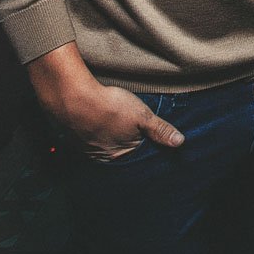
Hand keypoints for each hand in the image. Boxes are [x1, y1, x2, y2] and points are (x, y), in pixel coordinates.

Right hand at [56, 81, 184, 161]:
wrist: (74, 97)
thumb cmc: (111, 106)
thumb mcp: (142, 115)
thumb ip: (160, 129)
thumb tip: (180, 142)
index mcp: (120, 155)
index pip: (137, 154)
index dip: (143, 142)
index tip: (145, 133)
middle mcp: (102, 156)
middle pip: (119, 149)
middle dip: (124, 140)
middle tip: (126, 124)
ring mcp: (85, 147)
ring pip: (102, 143)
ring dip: (107, 134)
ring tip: (112, 121)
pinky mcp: (73, 136)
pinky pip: (87, 136)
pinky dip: (93, 130)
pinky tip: (96, 119)